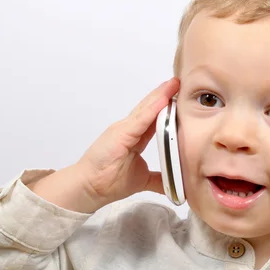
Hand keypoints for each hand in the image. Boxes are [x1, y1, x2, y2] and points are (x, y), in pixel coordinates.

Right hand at [75, 77, 179, 207]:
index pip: (153, 118)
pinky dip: (153, 108)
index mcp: (134, 137)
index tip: (180, 97)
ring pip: (146, 109)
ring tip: (174, 83)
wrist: (90, 187)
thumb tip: (175, 182)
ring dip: (161, 96)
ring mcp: (124, 129)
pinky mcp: (121, 133)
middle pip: (150, 108)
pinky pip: (141, 119)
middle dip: (164, 95)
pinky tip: (164, 98)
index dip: (166, 107)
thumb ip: (158, 179)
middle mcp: (129, 129)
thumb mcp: (142, 179)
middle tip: (179, 82)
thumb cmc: (109, 181)